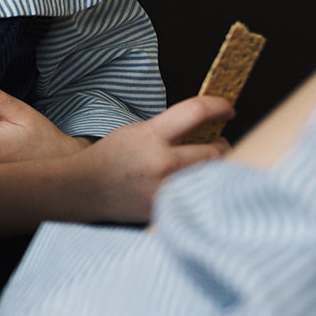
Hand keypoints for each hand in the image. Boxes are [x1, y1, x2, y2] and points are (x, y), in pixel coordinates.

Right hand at [82, 94, 234, 222]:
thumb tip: (207, 125)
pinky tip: (194, 183)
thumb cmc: (112, 157)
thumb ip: (170, 128)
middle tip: (218, 144)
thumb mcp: (137, 131)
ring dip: (216, 168)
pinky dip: (202, 187)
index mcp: (152, 137)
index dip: (220, 106)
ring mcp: (166, 190)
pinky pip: (199, 195)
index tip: (229, 109)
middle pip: (216, 151)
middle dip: (221, 146)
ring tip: (208, 164)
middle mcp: (162, 164)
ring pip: (213, 176)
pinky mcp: (168, 210)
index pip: (197, 112)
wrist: (86, 190)